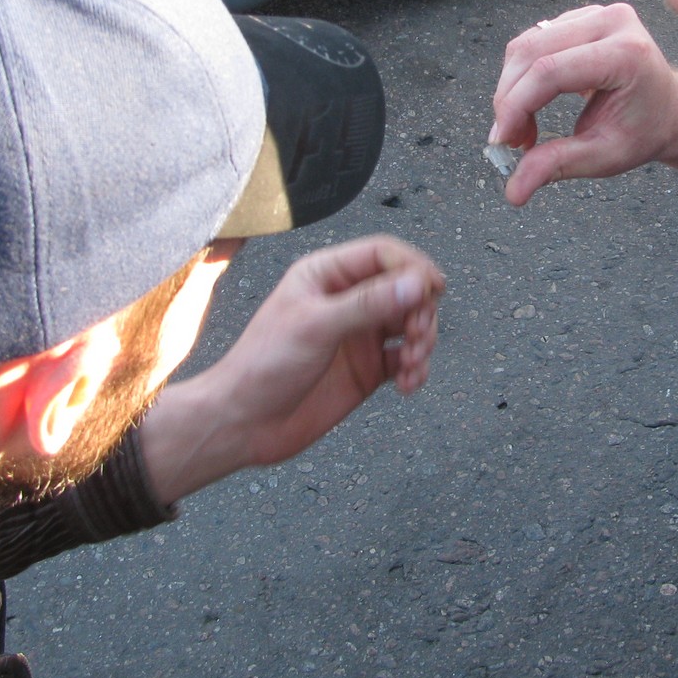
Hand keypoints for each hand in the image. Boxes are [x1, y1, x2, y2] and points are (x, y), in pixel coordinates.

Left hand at [213, 236, 444, 467]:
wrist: (244, 423)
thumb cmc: (264, 365)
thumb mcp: (316, 326)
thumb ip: (368, 303)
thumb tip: (416, 283)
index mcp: (326, 275)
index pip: (383, 254)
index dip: (412, 267)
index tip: (433, 289)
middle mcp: (346, 300)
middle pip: (404, 288)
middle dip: (420, 310)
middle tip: (418, 336)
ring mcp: (358, 335)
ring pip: (411, 324)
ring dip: (423, 342)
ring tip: (413, 364)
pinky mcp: (367, 369)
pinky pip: (405, 360)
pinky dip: (416, 369)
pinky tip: (408, 384)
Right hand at [490, 3, 677, 204]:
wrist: (670, 111)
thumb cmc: (644, 132)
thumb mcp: (605, 157)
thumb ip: (557, 166)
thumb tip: (513, 193)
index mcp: (626, 53)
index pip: (550, 71)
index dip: (516, 105)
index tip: (502, 141)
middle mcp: (612, 22)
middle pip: (532, 52)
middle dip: (508, 99)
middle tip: (508, 140)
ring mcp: (597, 13)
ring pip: (527, 44)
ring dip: (512, 89)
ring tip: (523, 129)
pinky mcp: (582, 16)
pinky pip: (534, 40)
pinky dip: (522, 76)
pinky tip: (531, 105)